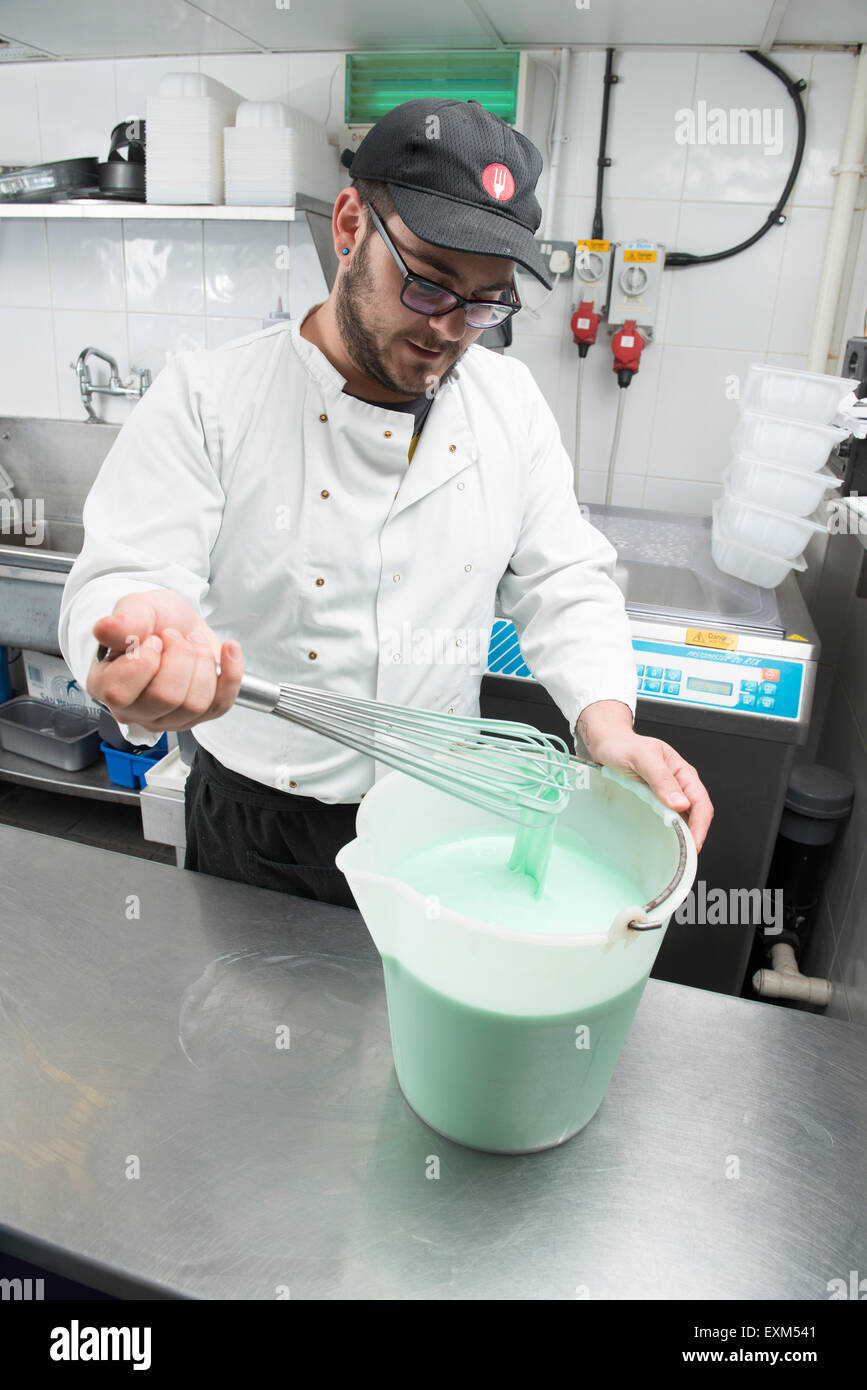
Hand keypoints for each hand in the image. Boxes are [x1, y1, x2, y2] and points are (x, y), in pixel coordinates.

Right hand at [86, 588, 243, 732]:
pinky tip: (228, 650)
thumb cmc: (153, 620)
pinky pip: (221, 704)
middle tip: (176, 637)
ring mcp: (169, 718)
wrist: (179, 622)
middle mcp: (135, 710)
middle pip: (165, 698)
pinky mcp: (200, 716)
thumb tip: (106, 628)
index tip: (152, 639)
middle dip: (180, 656)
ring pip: (195, 704)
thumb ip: (125, 620)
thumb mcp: (137, 608)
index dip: (144, 660)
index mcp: (106, 686)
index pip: (120, 691)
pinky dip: (231, 674)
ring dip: (202, 663)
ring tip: (193, 643)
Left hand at [575, 701, 713, 850]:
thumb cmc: (623, 747)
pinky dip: (670, 831)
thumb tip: (680, 802)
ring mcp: (668, 794)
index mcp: (682, 772)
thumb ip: (661, 778)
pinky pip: (669, 819)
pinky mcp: (657, 801)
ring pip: (684, 819)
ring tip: (676, 853)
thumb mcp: (642, 758)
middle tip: (685, 856)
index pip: (701, 802)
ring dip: (683, 835)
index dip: (700, 825)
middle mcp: (679, 784)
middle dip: (695, 835)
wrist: (607, 745)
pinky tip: (665, 841)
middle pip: (697, 814)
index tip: (693, 844)